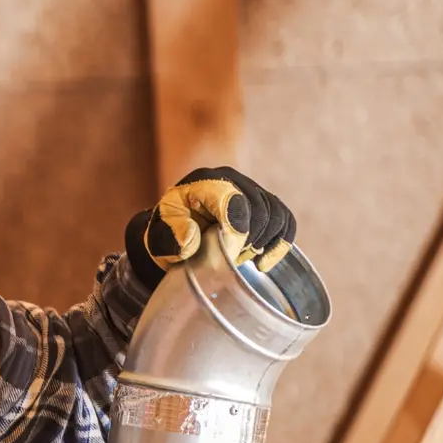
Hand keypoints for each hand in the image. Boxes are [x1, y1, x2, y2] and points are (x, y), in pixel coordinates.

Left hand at [126, 167, 295, 286]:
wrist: (172, 234)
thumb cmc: (165, 235)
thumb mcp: (157, 238)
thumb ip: (171, 238)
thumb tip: (191, 239)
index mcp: (205, 183)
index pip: (234, 203)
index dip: (235, 235)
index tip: (227, 257)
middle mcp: (231, 179)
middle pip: (260, 210)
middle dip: (249, 241)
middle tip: (230, 259)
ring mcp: (249, 189)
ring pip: (276, 215)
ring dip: (263, 243)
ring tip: (242, 259)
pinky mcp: (262, 204)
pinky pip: (285, 220)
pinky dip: (280, 242)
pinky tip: (264, 263)